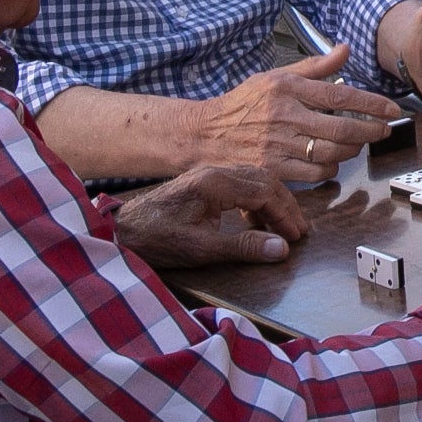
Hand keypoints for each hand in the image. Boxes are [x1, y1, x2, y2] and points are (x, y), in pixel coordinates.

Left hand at [113, 163, 313, 268]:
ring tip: (282, 227)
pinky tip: (255, 221)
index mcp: (216, 184)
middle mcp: (215, 172)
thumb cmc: (158, 239)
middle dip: (285, 206)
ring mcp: (207, 175)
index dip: (285, 215)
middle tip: (298, 231)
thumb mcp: (201, 248)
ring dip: (272, 201)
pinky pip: (240, 183)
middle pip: (263, 180)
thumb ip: (243, 246)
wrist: (122, 230)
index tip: (296, 237)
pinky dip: (256, 200)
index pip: (265, 191)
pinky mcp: (202, 183)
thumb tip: (281, 249)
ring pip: (253, 179)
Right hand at [191, 47, 402, 182]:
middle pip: (341, 129)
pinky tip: (330, 162)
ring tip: (357, 144)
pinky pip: (314, 175)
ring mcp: (278, 146)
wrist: (205, 135)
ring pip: (331, 154)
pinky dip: (329, 170)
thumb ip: (314, 66)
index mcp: (287, 89)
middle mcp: (284, 117)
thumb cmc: (243, 105)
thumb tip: (344, 49)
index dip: (372, 104)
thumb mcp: (275, 77)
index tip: (391, 109)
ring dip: (352, 151)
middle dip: (370, 131)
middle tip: (383, 130)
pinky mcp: (273, 170)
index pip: (340, 96)